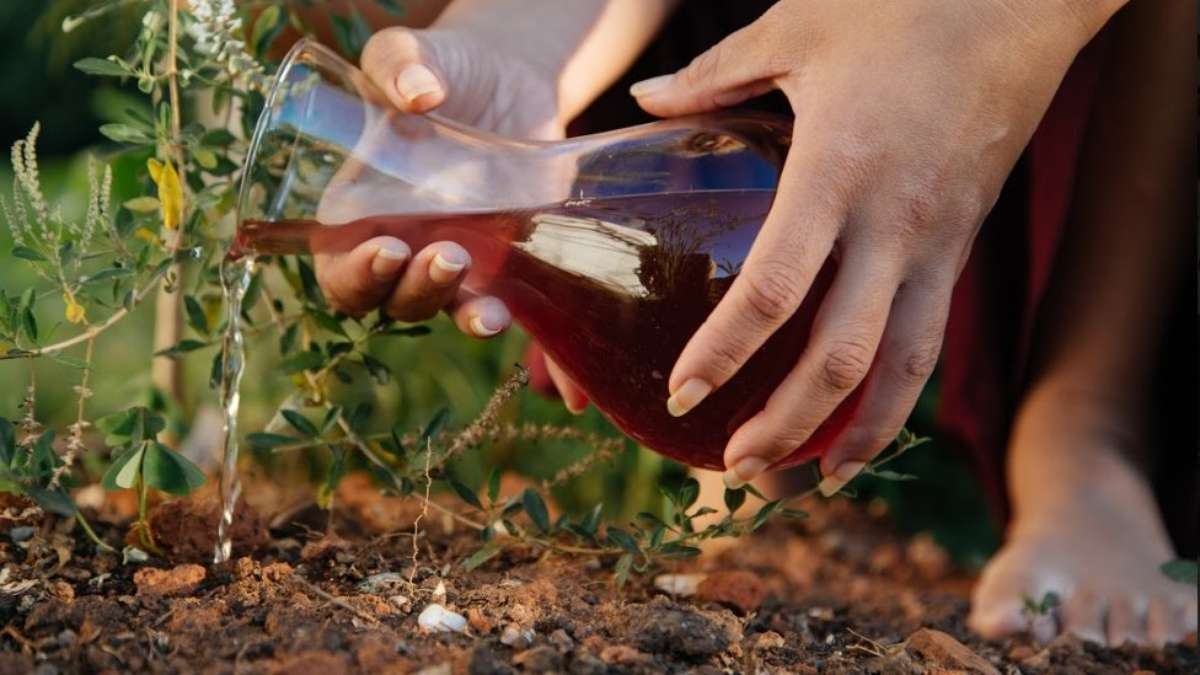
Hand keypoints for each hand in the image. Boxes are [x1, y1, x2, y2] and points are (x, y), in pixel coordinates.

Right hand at [312, 24, 588, 406]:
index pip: (337, 266)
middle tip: (443, 255)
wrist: (510, 82)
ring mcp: (456, 261)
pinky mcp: (505, 265)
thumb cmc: (444, 69)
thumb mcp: (413, 54)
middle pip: (389, 300)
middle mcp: (403, 246)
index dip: (351, 273)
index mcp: (360, 209)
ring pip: (445, 310)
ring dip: (461, 313)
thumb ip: (400, 64)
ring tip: (480, 296)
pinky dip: (518, 338)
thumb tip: (416, 91)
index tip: (384, 248)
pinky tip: (523, 340)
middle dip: (409, 290)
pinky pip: (507, 310)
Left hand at [630, 0, 1121, 488]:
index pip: (776, 289)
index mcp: (837, 172)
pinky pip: (934, 339)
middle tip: (733, 464)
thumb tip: (648, 103)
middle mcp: (893, 225)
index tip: (683, 393)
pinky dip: (903, 396)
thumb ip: (715, 76)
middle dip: (786, 422)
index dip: (726, 352)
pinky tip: (870, 425)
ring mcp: (939, 243)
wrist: (1020, 8)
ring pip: (905, 366)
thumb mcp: (795, 31)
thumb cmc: (899, 10)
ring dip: (857, 434)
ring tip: (809, 480)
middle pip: (842, 355)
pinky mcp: (965, 246)